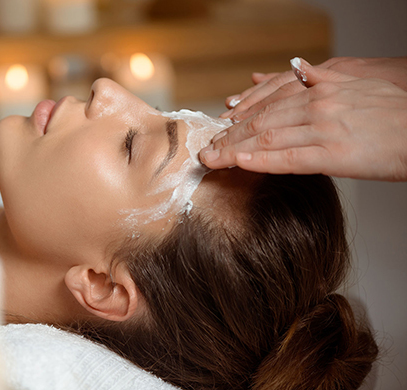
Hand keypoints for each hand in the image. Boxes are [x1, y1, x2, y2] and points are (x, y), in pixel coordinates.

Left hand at [200, 59, 406, 181]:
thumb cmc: (393, 113)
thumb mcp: (357, 84)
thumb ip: (324, 77)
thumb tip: (300, 67)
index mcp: (319, 92)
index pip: (268, 107)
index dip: (240, 121)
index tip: (221, 131)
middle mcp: (316, 108)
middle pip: (260, 123)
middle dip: (229, 137)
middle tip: (207, 150)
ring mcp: (323, 130)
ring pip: (266, 139)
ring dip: (234, 150)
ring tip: (213, 159)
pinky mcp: (332, 154)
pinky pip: (287, 158)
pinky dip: (259, 161)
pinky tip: (239, 164)